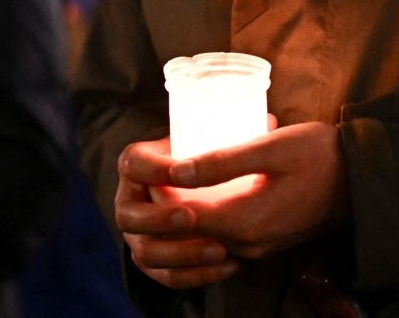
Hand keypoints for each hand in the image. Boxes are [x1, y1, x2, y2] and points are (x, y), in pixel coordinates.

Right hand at [114, 138, 237, 289]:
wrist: (202, 188)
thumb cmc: (208, 157)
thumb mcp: (213, 142)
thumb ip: (232, 135)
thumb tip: (270, 121)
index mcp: (137, 164)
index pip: (133, 164)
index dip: (154, 169)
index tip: (181, 172)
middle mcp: (130, 200)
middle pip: (128, 215)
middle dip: (159, 218)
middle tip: (192, 216)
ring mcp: (138, 235)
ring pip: (146, 253)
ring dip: (180, 254)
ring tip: (219, 248)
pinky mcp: (155, 261)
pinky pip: (167, 277)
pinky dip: (194, 276)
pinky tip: (225, 267)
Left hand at [153, 122, 350, 261]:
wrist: (360, 182)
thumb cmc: (319, 156)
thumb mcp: (272, 148)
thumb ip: (223, 161)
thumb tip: (177, 169)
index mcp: (244, 221)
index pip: (182, 218)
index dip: (160, 195)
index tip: (150, 167)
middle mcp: (246, 243)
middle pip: (188, 233)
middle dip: (166, 206)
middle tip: (155, 170)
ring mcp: (255, 247)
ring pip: (203, 237)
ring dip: (183, 214)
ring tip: (172, 178)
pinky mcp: (263, 243)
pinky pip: (221, 237)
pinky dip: (204, 219)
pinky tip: (201, 192)